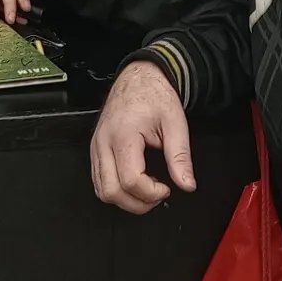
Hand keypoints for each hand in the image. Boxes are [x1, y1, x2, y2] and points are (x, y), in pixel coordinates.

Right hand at [90, 60, 195, 214]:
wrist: (139, 77)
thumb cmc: (154, 95)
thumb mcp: (175, 123)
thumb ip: (180, 156)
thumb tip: (186, 184)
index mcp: (123, 134)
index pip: (130, 180)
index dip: (151, 193)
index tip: (166, 188)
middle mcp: (104, 141)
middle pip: (110, 191)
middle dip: (137, 203)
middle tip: (157, 195)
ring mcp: (96, 145)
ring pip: (101, 190)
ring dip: (124, 199)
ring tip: (146, 190)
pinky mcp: (95, 148)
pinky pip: (98, 179)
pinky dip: (115, 188)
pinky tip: (133, 181)